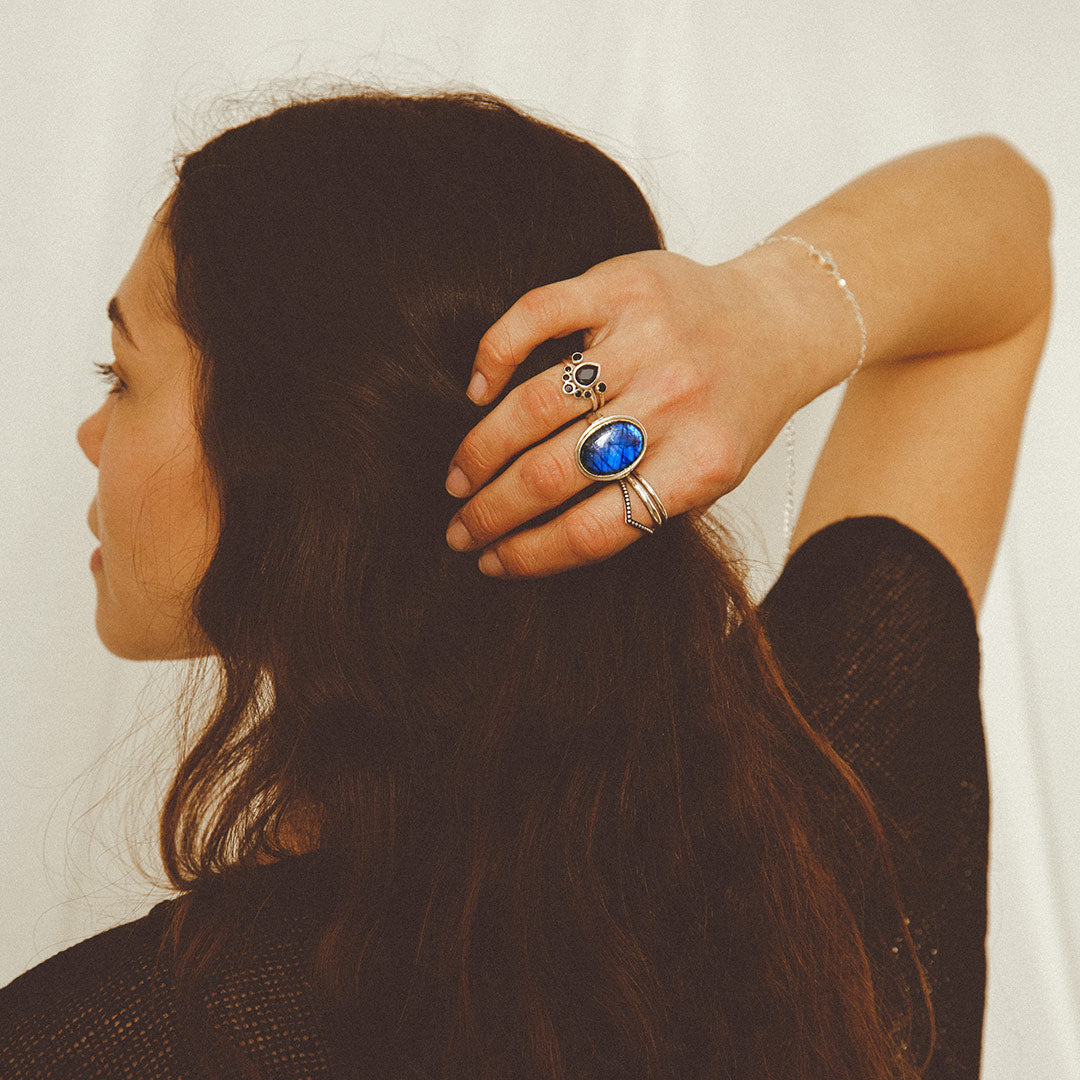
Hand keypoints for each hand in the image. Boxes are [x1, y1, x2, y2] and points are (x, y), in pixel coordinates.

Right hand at [443, 248, 813, 577]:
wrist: (777, 321)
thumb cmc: (733, 408)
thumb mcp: (712, 475)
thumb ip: (647, 508)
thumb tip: (542, 545)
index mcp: (699, 464)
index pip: (593, 529)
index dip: (529, 554)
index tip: (491, 561)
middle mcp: (672, 402)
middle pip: (552, 474)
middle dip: (490, 511)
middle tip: (459, 528)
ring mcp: (644, 340)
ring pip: (533, 405)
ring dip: (481, 451)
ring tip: (458, 478)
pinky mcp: (620, 286)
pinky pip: (534, 317)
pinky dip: (494, 355)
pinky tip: (477, 393)